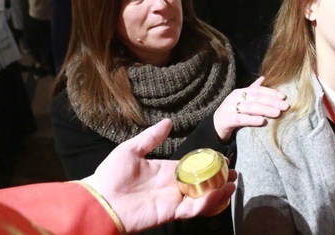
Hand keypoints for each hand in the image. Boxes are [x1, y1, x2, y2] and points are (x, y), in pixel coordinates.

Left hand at [87, 119, 235, 232]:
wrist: (100, 199)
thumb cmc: (111, 175)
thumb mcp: (131, 149)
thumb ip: (151, 137)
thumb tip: (168, 122)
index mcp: (166, 170)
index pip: (194, 166)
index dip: (210, 163)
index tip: (224, 158)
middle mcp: (173, 186)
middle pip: (203, 183)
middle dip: (220, 179)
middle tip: (235, 173)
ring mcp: (172, 200)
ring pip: (202, 197)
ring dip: (219, 192)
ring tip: (232, 184)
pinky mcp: (170, 212)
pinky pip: (193, 209)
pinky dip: (207, 203)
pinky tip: (217, 193)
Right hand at [213, 76, 288, 141]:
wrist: (216, 124)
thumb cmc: (233, 111)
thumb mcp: (242, 99)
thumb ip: (253, 89)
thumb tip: (264, 78)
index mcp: (241, 91)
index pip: (258, 90)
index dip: (271, 92)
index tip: (284, 97)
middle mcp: (235, 97)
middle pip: (256, 98)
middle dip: (272, 101)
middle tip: (285, 106)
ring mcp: (230, 108)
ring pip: (249, 107)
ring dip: (265, 109)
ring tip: (277, 113)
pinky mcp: (227, 120)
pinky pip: (240, 119)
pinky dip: (251, 119)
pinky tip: (262, 121)